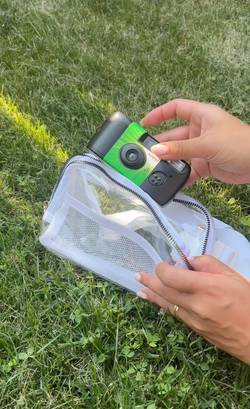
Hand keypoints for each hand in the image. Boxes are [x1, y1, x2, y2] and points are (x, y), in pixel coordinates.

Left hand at [134, 256, 249, 364]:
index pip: (171, 276)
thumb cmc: (249, 303)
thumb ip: (208, 264)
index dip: (162, 268)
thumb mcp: (232, 276)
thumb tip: (188, 260)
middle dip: (150, 281)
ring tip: (141, 290)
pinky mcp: (196, 330)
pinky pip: (177, 314)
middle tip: (139, 275)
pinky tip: (159, 302)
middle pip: (164, 291)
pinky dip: (166, 306)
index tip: (163, 263)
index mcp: (207, 287)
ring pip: (167, 304)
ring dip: (152, 295)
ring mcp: (195, 319)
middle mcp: (197, 304)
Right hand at [141, 99, 249, 184]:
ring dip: (169, 162)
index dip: (160, 114)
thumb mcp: (208, 144)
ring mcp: (202, 148)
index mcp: (203, 116)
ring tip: (156, 169)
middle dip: (161, 144)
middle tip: (146, 153)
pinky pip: (188, 170)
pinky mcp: (206, 164)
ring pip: (179, 154)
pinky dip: (181, 176)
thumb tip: (158, 150)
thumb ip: (181, 149)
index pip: (176, 108)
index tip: (145, 123)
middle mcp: (201, 131)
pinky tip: (173, 182)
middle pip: (174, 135)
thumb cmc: (243, 144)